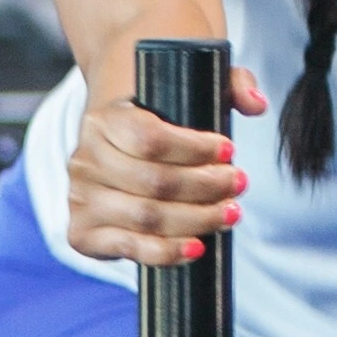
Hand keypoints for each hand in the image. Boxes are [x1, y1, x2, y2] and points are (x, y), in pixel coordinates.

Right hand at [64, 71, 264, 266]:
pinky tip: (197, 247)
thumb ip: (233, 84)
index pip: (150, 139)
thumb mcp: (193, 91)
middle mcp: (84, 160)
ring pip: (148, 217)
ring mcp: (81, 200)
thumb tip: (256, 106)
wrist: (114, 153)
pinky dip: (167, 252)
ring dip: (197, 220)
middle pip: (154, 182)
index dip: (195, 149)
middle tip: (239, 184)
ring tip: (229, 213)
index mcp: (102, 120)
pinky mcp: (83, 233)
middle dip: (206, 187)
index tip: (229, 150)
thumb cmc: (159, 122)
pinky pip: (130, 247)